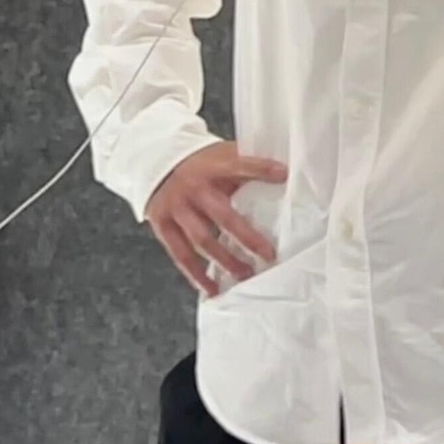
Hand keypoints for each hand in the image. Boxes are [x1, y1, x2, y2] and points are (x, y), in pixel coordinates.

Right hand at [145, 142, 287, 297]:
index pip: (239, 166)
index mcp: (212, 166)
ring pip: (202, 240)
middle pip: (223, 216)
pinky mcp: (162, 225)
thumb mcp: (220, 156)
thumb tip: (285, 175)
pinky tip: (212, 288)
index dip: (261, 169)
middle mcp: (193, 187)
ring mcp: (176, 207)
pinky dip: (196, 274)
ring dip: (226, 261)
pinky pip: (181, 254)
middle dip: (247, 238)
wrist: (157, 163)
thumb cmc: (200, 164)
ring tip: (246, 275)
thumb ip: (243, 166)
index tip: (284, 175)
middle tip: (269, 255)